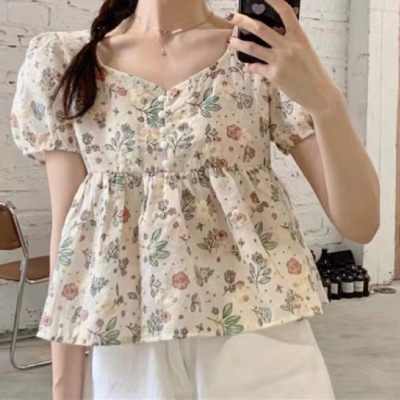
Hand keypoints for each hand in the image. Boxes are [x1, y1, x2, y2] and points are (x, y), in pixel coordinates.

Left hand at [226, 0, 341, 114]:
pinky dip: (250, 66)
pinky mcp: (274, 75)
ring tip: (231, 41)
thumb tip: (274, 36)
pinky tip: (247, 66)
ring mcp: (280, 60)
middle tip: (232, 17)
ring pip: (253, 47)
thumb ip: (290, 41)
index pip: (285, 12)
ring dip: (239, 43)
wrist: (318, 93)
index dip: (274, 0)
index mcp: (299, 36)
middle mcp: (288, 46)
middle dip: (243, 21)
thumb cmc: (312, 71)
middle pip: (260, 28)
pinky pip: (256, 67)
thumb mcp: (305, 50)